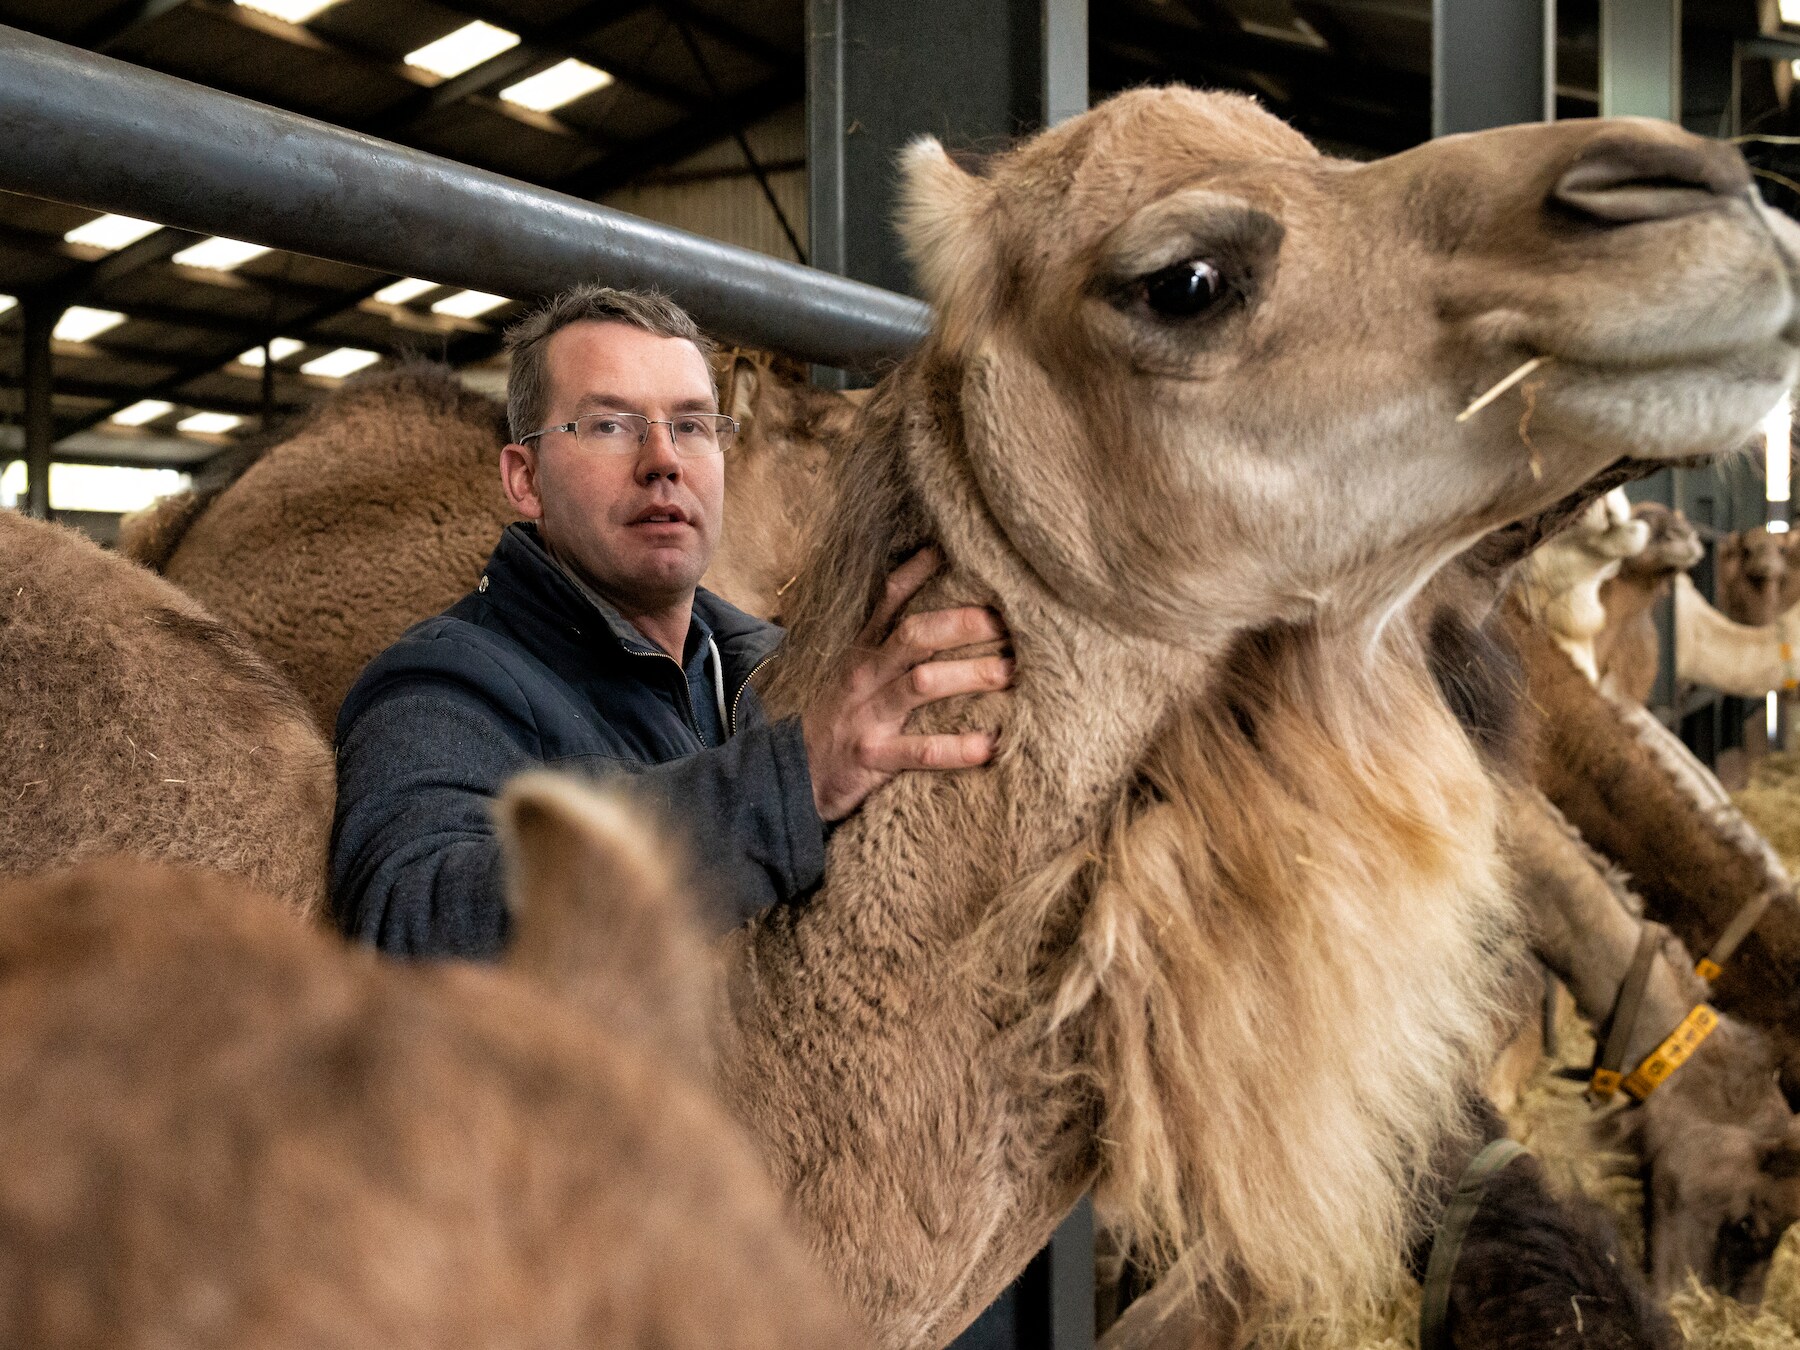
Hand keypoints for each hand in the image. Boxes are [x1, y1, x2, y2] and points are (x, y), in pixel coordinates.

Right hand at [802, 548, 1012, 821]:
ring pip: (922, 683)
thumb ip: (886, 646)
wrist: (790, 776)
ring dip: (970, 675)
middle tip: (1008, 620)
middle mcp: (865, 676)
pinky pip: (920, 750)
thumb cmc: (837, 721)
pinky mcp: (872, 757)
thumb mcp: (852, 676)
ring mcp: (868, 716)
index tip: (953, 551)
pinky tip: (990, 745)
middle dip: (964, 623)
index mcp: (863, 652)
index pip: (890, 600)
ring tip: (1011, 672)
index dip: (919, 572)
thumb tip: (934, 615)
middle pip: (916, 636)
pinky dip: (957, 748)